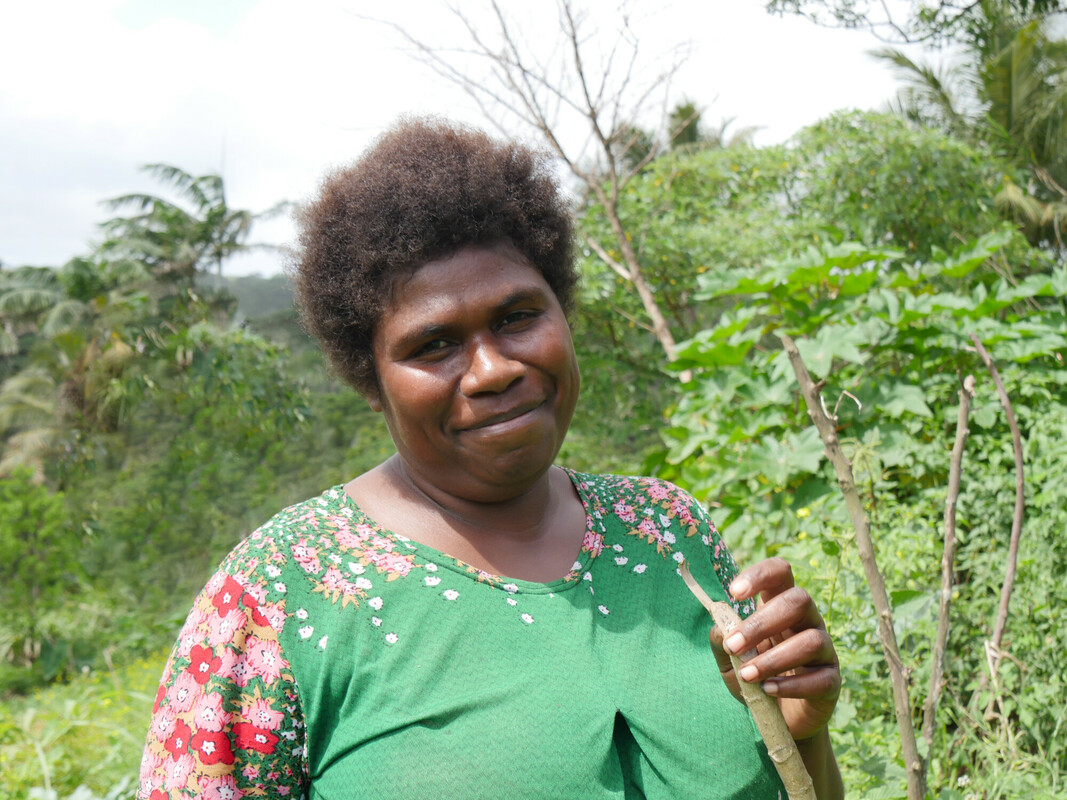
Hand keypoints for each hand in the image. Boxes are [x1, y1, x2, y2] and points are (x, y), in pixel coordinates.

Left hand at [709, 557, 839, 740]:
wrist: (777, 719)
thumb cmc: (752, 677)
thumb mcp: (729, 660)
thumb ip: (721, 641)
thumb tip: (720, 628)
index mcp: (780, 605)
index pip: (780, 573)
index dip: (760, 575)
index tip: (734, 593)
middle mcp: (807, 621)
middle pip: (798, 601)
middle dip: (761, 623)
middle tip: (734, 646)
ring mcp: (825, 650)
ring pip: (811, 641)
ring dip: (774, 658)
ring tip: (747, 675)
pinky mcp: (831, 681)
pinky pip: (820, 679)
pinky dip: (791, 686)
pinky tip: (767, 691)